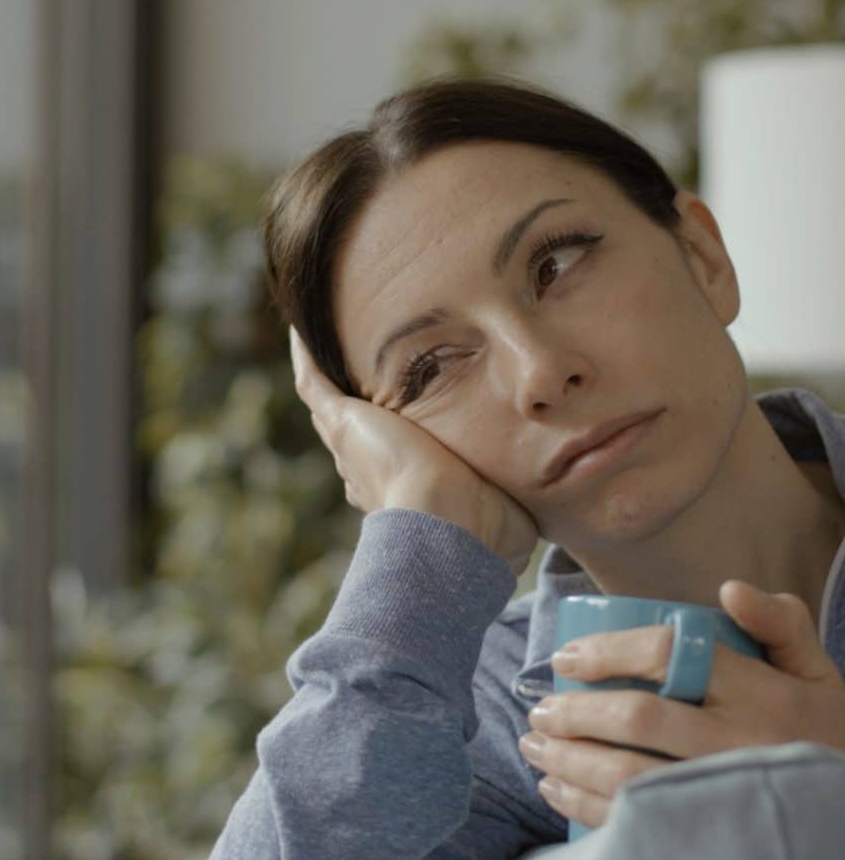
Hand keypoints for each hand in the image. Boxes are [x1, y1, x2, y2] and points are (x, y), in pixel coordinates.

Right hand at [289, 325, 538, 572]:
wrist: (449, 533)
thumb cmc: (486, 530)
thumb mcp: (511, 505)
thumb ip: (521, 489)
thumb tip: (555, 501)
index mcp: (402, 490)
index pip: (392, 459)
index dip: (399, 436)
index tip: (414, 416)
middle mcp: (367, 468)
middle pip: (357, 428)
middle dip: (359, 399)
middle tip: (363, 362)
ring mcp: (351, 443)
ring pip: (330, 399)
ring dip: (329, 369)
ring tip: (330, 334)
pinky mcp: (343, 421)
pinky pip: (314, 380)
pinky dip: (306, 353)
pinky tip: (305, 326)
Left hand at [519, 580, 844, 829]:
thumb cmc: (823, 731)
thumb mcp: (816, 672)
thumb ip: (780, 624)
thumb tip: (729, 589)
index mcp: (760, 691)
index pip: (668, 654)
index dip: (608, 650)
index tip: (567, 656)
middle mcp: (739, 742)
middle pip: (637, 717)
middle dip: (575, 711)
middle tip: (538, 709)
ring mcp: (722, 796)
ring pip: (628, 775)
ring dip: (568, 758)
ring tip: (534, 745)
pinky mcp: (708, 838)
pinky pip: (636, 824)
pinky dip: (585, 806)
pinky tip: (556, 790)